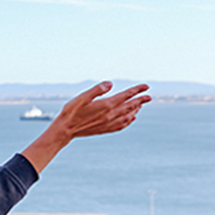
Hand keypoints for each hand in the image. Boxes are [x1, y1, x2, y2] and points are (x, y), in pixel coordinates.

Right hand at [22, 81, 149, 174]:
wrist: (65, 130)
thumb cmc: (71, 111)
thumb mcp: (82, 96)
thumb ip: (97, 89)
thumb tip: (110, 84)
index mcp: (106, 105)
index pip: (126, 95)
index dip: (137, 90)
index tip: (146, 86)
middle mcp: (110, 115)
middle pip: (130, 106)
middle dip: (141, 100)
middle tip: (149, 96)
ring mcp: (108, 123)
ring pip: (127, 116)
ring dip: (136, 110)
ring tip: (140, 105)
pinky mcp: (104, 129)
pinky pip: (121, 125)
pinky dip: (129, 121)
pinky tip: (131, 119)